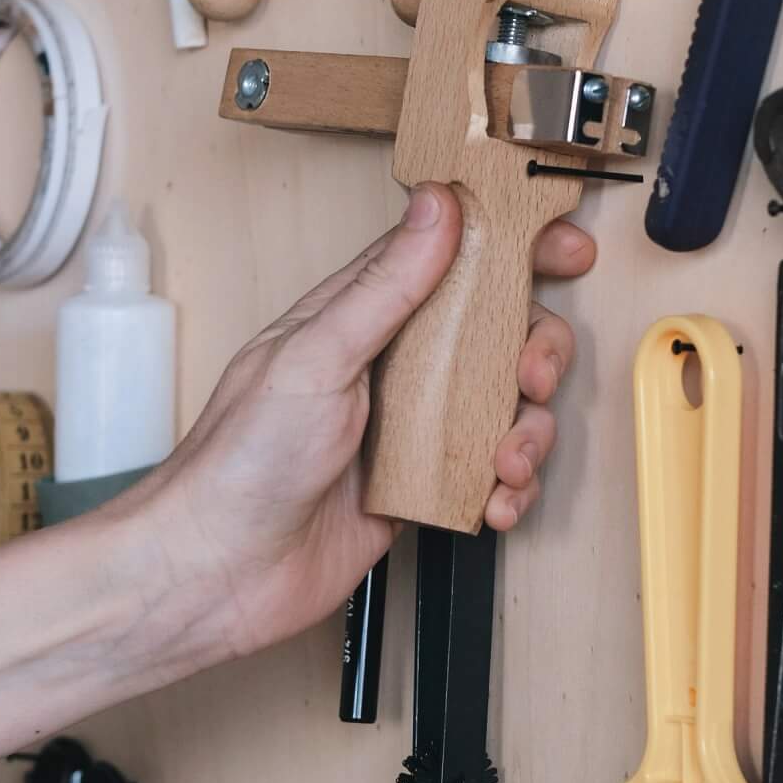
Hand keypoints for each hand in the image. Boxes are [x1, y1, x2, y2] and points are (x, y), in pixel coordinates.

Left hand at [146, 183, 594, 661]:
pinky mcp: (422, 488)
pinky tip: (493, 502)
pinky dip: (509, 489)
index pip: (450, 258)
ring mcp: (410, 429)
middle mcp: (392, 367)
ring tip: (507, 462)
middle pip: (498, 333)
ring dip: (527, 432)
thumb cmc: (239, 462)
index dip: (515, 248)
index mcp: (359, 316)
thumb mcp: (316, 357)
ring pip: (504, 407)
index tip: (568, 249)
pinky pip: (490, 474)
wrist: (215, 574)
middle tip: (531, 379)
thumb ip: (384, 286)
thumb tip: (437, 209)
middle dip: (536, 353)